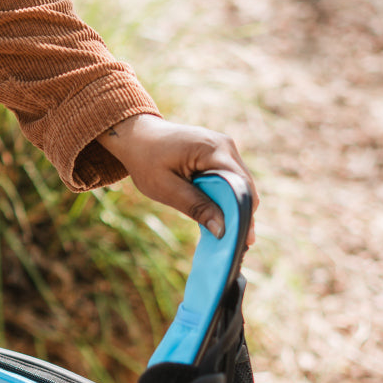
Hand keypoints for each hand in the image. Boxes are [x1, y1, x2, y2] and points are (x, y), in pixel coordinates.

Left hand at [97, 115, 257, 244]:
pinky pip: (229, 181)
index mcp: (214, 149)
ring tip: (230, 236)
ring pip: (240, 185)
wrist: (137, 137)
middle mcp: (226, 146)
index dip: (244, 214)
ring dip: (235, 208)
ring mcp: (224, 149)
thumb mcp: (167, 188)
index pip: (240, 185)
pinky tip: (220, 218)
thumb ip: (196, 207)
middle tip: (238, 246)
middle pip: (245, 186)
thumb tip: (221, 229)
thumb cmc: (147, 161)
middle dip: (243, 215)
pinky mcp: (219, 156)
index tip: (243, 241)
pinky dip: (226, 199)